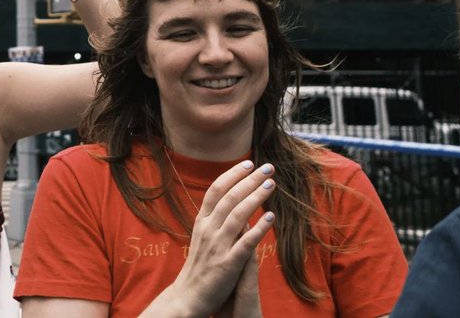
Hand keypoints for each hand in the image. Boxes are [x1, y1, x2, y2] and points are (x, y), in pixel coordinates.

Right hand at [157, 161, 275, 317]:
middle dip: (249, 180)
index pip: (215, 190)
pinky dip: (259, 227)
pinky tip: (271, 217)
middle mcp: (208, 229)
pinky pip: (246, 241)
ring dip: (255, 196)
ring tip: (271, 184)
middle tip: (267, 167)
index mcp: (201, 222)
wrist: (188, 297)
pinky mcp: (228, 263)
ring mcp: (218, 245)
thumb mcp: (202, 238)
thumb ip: (214, 220)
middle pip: (229, 197)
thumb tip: (231, 202)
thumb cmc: (199, 267)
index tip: (248, 163)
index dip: (232, 174)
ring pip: (238, 214)